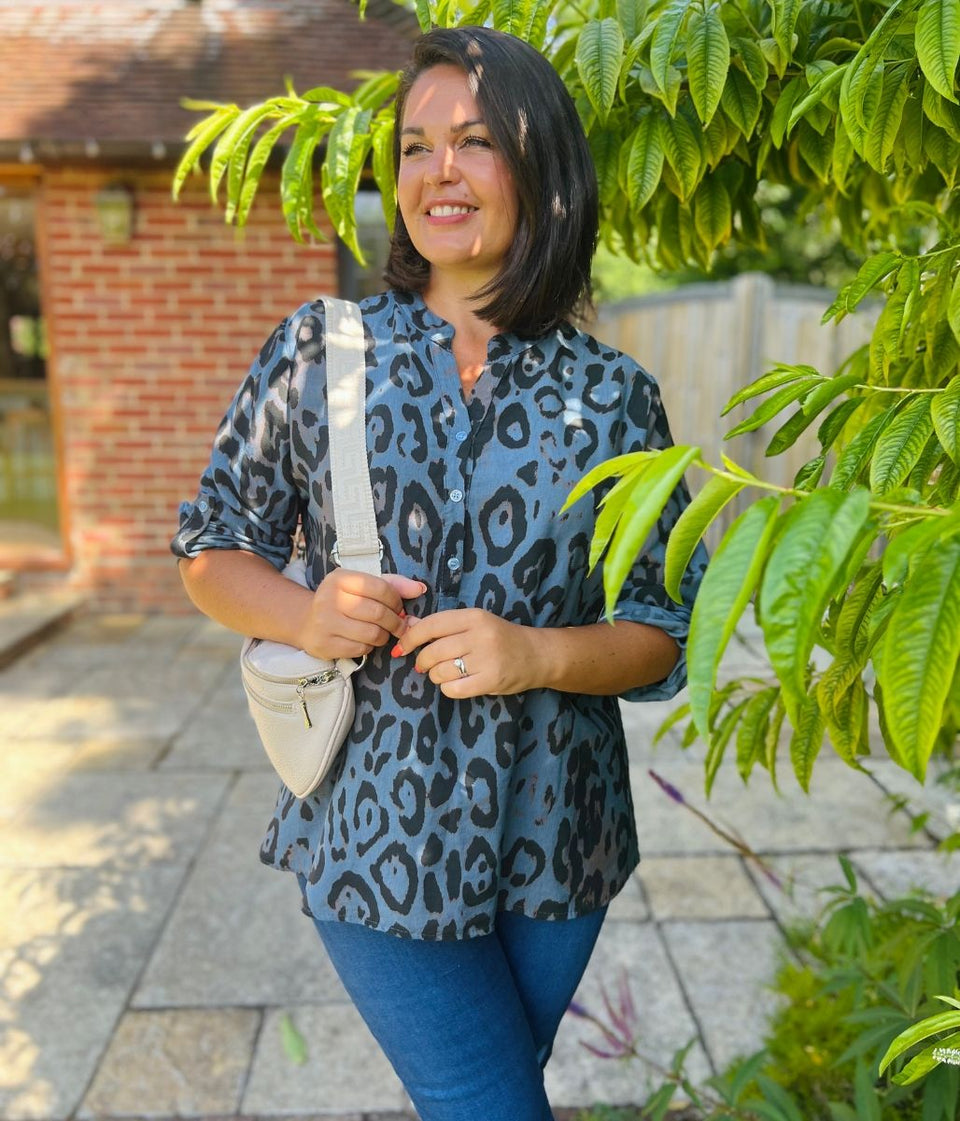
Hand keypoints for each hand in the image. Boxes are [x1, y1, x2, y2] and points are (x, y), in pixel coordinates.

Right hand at [296, 570, 425, 659]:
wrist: (307, 621)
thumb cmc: (343, 601)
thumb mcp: (362, 586)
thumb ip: (392, 584)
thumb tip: (420, 589)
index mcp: (340, 578)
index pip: (381, 588)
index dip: (397, 601)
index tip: (399, 607)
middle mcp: (329, 598)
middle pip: (378, 613)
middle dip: (395, 622)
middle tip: (399, 625)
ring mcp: (325, 622)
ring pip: (372, 634)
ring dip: (384, 636)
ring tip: (381, 632)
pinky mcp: (325, 644)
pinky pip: (361, 649)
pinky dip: (369, 647)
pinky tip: (364, 640)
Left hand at [392, 608, 542, 697]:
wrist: (537, 654)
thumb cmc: (500, 637)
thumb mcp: (474, 624)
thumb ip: (443, 625)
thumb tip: (408, 625)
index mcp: (474, 616)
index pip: (432, 625)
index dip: (410, 638)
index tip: (401, 648)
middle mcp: (480, 635)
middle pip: (433, 651)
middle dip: (422, 662)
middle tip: (424, 665)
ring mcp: (487, 659)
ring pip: (441, 672)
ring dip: (436, 676)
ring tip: (445, 673)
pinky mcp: (491, 681)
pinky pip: (453, 689)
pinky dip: (448, 688)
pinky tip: (456, 684)